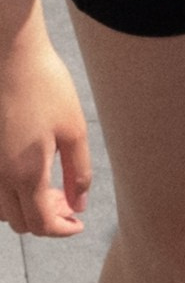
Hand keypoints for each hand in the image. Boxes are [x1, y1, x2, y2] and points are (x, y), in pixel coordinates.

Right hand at [0, 23, 91, 236]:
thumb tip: (79, 206)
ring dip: (25, 207)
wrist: (8, 52)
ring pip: (1, 208)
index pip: (41, 224)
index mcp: (25, 174)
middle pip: (19, 222)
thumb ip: (78, 173)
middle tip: (68, 202)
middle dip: (46, 220)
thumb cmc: (45, 85)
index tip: (78, 223)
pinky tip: (29, 171)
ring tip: (51, 187)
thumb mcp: (74, 129)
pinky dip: (9, 192)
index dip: (62, 230)